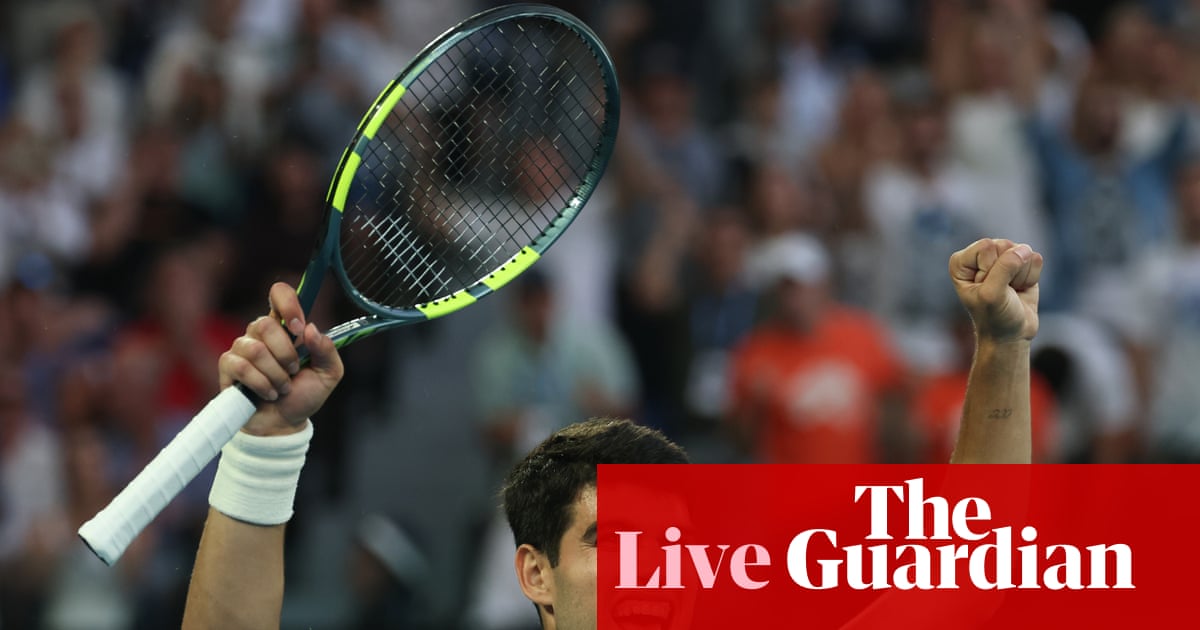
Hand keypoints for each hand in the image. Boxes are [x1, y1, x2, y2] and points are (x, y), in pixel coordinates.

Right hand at [218, 283, 343, 435]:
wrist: (283, 425)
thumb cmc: (304, 396)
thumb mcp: (328, 375)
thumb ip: (327, 351)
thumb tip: (311, 329)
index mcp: (286, 328)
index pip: (279, 294)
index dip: (287, 304)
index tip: (299, 327)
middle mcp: (261, 334)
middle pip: (266, 324)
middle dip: (286, 354)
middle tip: (293, 371)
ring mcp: (242, 348)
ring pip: (255, 349)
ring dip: (275, 374)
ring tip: (282, 387)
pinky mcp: (228, 366)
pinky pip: (241, 366)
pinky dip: (261, 384)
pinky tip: (269, 394)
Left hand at [949, 238, 1042, 342]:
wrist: (1011, 335)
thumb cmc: (994, 317)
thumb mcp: (992, 295)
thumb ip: (1004, 269)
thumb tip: (1024, 249)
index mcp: (961, 262)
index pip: (986, 247)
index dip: (991, 270)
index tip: (986, 289)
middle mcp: (980, 256)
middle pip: (1005, 245)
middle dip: (1008, 272)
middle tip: (1001, 292)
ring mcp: (1001, 258)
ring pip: (1022, 251)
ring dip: (1020, 276)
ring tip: (1010, 292)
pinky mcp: (1021, 263)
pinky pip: (1035, 259)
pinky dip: (1031, 278)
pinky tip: (1021, 290)